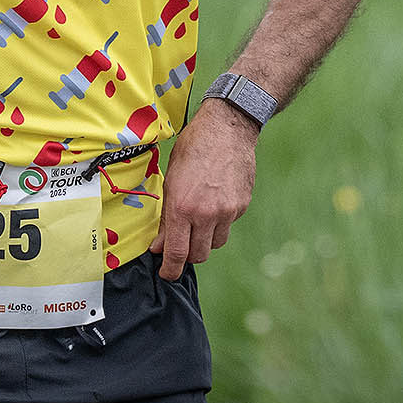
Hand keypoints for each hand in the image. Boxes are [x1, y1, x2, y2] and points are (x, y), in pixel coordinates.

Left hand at [149, 98, 257, 280]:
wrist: (228, 128)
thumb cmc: (193, 148)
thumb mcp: (171, 180)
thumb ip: (166, 217)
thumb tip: (159, 246)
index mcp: (183, 207)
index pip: (177, 253)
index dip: (170, 270)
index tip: (167, 273)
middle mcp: (206, 214)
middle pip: (199, 255)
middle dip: (188, 255)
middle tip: (181, 244)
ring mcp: (228, 211)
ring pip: (216, 243)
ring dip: (205, 239)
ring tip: (199, 219)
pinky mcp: (242, 205)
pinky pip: (229, 225)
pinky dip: (220, 221)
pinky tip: (215, 200)